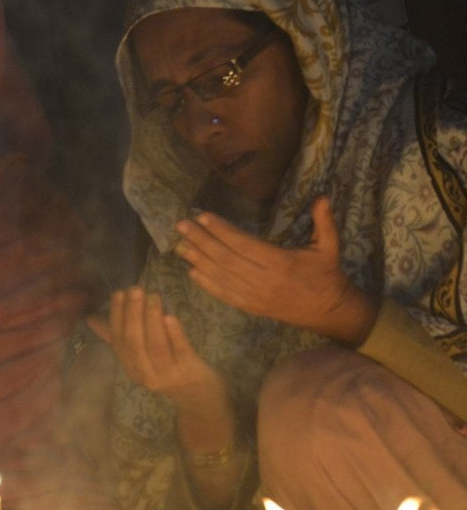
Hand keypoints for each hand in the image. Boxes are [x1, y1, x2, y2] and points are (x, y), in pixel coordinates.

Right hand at [89, 287, 236, 466]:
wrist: (197, 395)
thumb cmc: (166, 368)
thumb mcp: (140, 356)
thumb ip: (117, 337)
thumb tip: (90, 318)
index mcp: (129, 366)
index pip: (118, 339)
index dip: (116, 315)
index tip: (118, 293)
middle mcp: (144, 373)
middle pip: (134, 342)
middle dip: (132, 314)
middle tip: (135, 290)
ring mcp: (166, 374)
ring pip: (155, 345)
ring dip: (152, 319)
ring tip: (153, 296)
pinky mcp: (188, 371)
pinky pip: (179, 350)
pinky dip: (174, 333)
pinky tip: (170, 316)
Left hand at [174, 197, 377, 343]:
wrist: (329, 311)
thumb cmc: (326, 275)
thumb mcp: (329, 247)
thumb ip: (324, 222)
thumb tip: (321, 197)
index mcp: (281, 262)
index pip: (244, 244)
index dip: (222, 231)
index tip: (202, 217)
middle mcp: (265, 280)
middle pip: (226, 259)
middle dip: (202, 241)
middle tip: (181, 226)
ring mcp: (256, 296)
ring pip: (221, 277)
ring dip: (198, 260)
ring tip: (180, 245)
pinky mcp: (251, 308)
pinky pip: (224, 295)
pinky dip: (206, 283)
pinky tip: (192, 271)